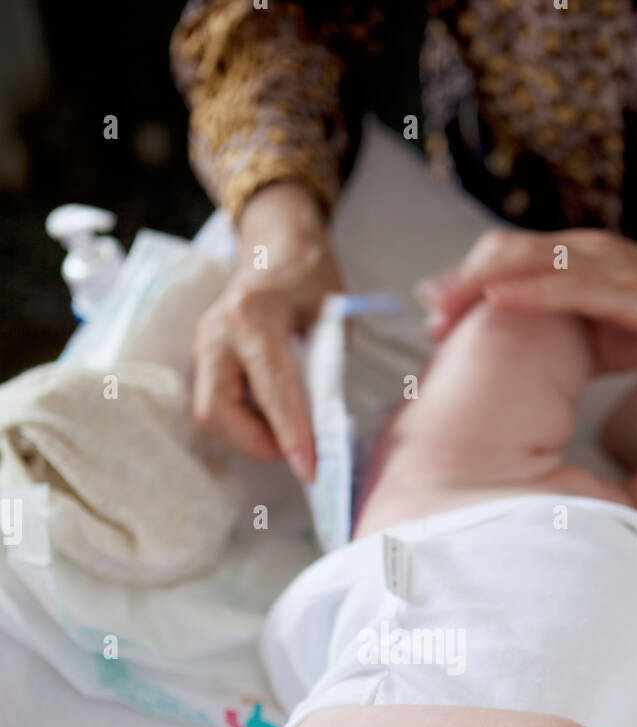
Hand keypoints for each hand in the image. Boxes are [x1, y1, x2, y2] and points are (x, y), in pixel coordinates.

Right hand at [191, 182, 343, 481]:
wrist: (277, 247)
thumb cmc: (311, 279)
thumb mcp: (334, 315)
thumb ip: (328, 367)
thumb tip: (325, 426)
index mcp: (252, 315)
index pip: (271, 388)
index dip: (290, 434)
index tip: (309, 471)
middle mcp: (218, 332)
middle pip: (218, 411)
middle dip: (257, 442)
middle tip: (298, 450)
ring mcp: (204, 346)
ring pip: (212, 414)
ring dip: (250, 435)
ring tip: (288, 428)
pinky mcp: (204, 360)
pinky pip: (217, 405)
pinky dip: (245, 421)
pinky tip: (271, 412)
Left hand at [417, 228, 636, 371]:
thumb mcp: (597, 334)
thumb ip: (553, 336)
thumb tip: (505, 355)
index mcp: (571, 262)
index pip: (503, 260)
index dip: (463, 284)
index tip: (431, 318)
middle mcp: (582, 252)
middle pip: (505, 253)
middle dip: (460, 283)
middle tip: (428, 317)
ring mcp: (605, 265)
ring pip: (530, 261)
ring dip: (481, 283)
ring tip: (444, 307)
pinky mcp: (630, 287)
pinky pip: (572, 284)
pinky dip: (532, 290)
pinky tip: (500, 300)